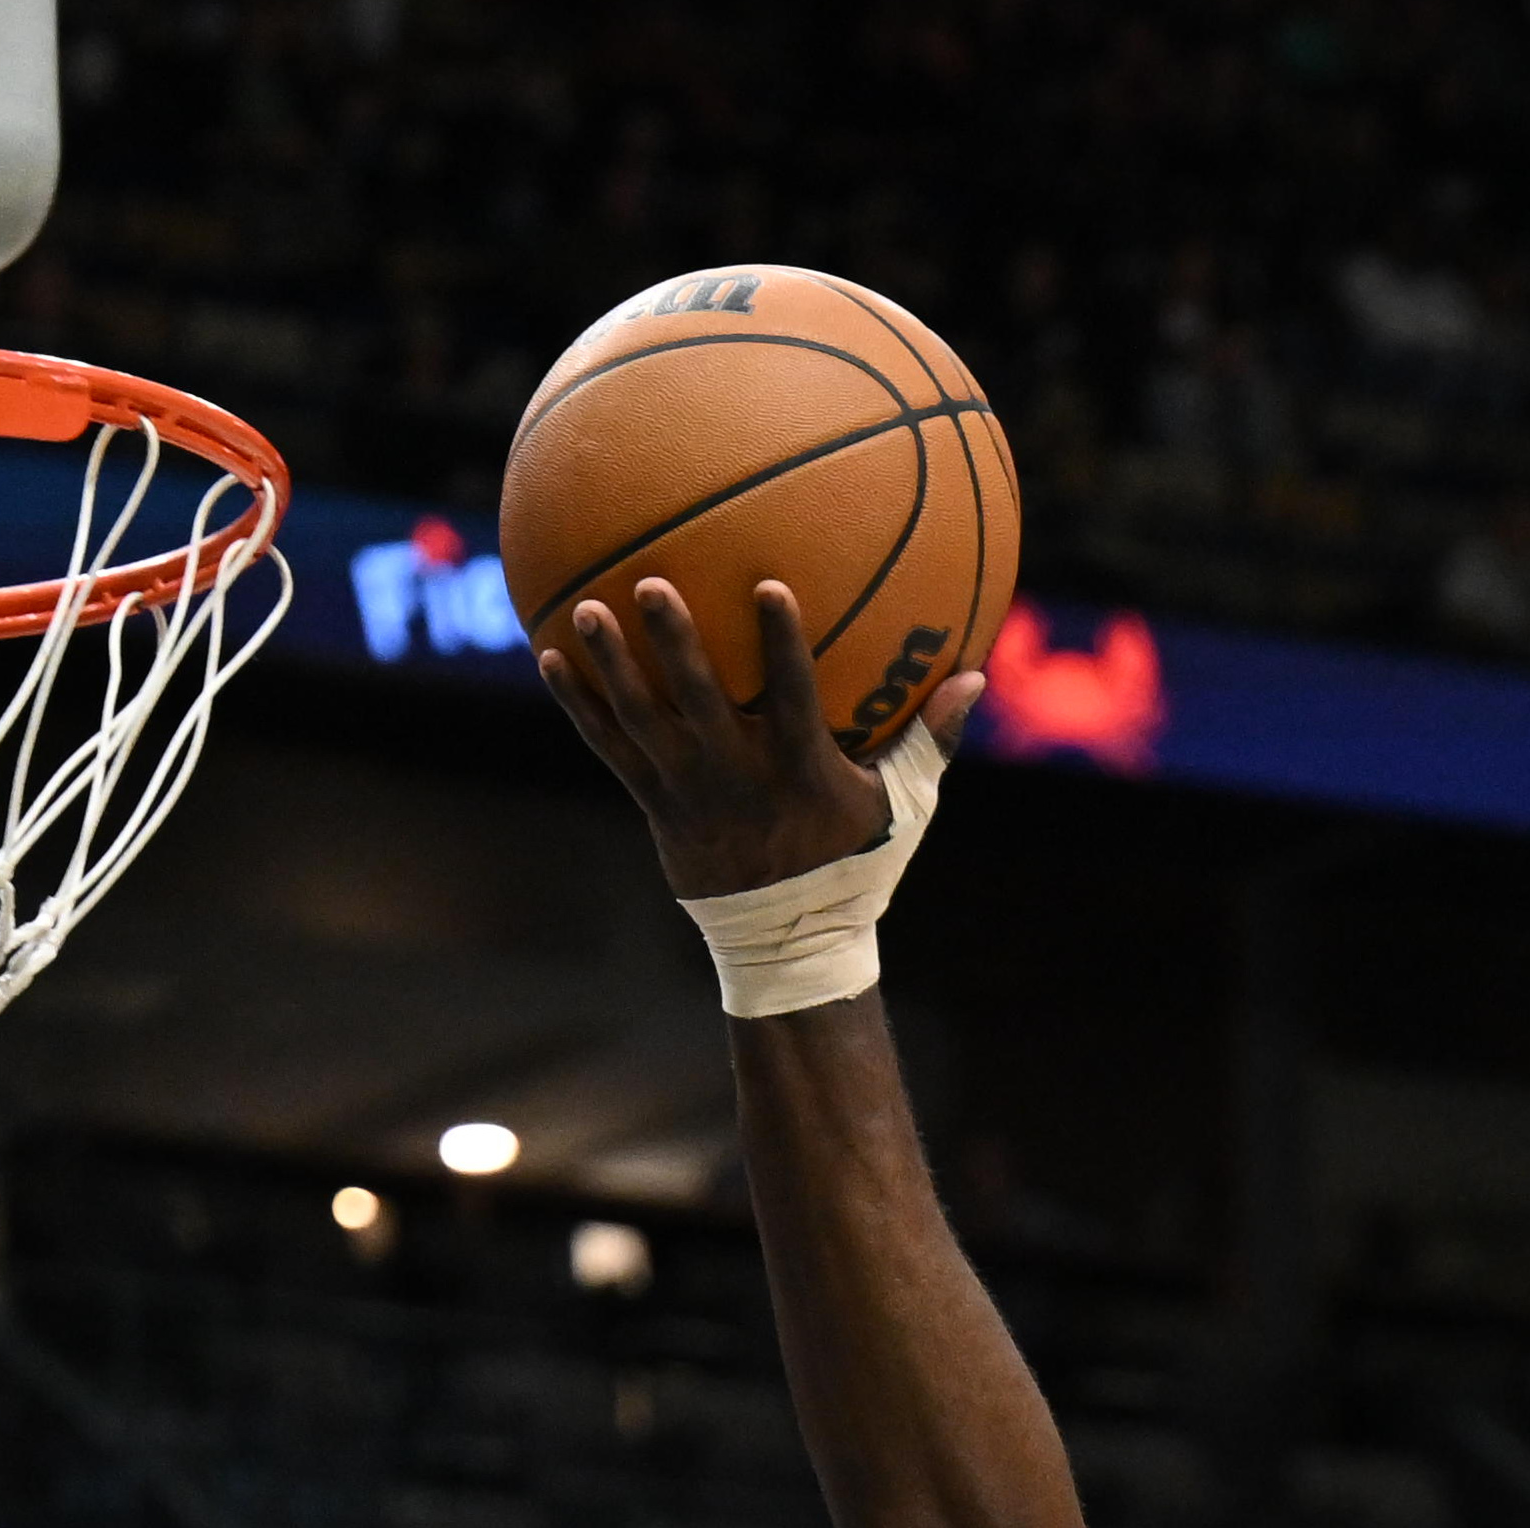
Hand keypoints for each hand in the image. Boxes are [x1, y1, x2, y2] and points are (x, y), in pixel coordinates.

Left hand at [541, 573, 984, 899]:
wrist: (786, 944)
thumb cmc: (852, 864)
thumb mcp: (902, 808)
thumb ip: (933, 740)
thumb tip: (978, 677)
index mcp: (797, 769)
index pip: (789, 696)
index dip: (779, 643)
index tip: (769, 583)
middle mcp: (736, 777)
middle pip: (699, 701)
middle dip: (675, 643)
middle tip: (652, 582)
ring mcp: (688, 793)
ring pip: (643, 721)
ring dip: (614, 665)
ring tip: (587, 608)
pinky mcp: (654, 805)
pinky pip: (609, 749)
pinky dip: (581, 705)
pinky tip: (551, 657)